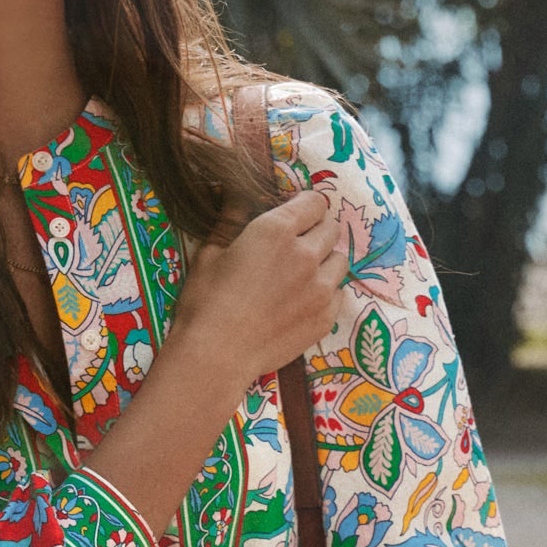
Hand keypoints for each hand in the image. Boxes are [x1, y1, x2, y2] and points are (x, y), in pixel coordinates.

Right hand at [171, 185, 344, 391]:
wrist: (217, 355)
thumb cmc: (206, 300)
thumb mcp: (212, 250)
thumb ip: (231, 217)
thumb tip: (236, 191)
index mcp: (277, 230)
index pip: (315, 202)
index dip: (305, 206)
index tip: (295, 216)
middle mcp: (306, 255)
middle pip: (331, 228)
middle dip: (317, 230)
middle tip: (297, 245)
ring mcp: (321, 288)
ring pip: (340, 260)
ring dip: (325, 261)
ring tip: (302, 274)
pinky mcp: (326, 317)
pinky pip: (339, 293)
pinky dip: (326, 292)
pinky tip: (302, 301)